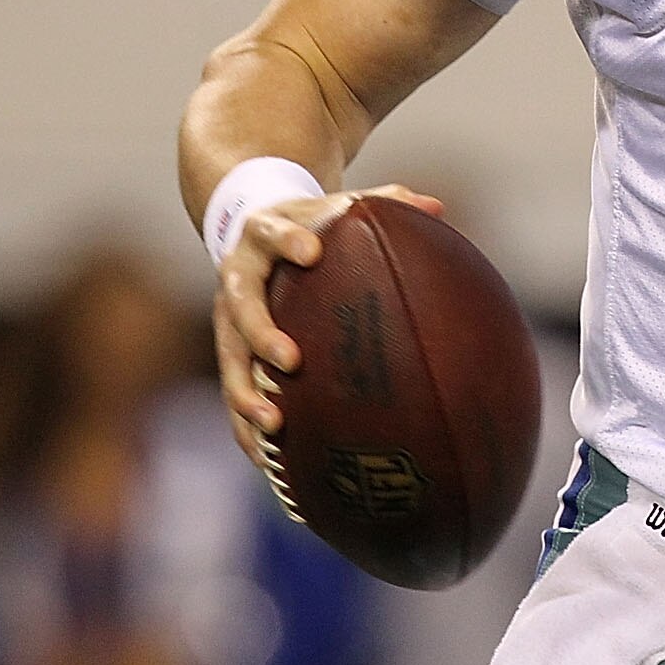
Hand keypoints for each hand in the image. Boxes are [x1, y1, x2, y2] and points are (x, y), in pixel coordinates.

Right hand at [211, 183, 442, 470]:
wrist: (253, 229)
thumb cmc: (314, 222)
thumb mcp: (342, 206)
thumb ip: (387, 202)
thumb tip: (437, 208)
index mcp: (265, 235)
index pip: (273, 233)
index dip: (288, 241)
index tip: (312, 252)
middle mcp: (237, 278)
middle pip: (241, 306)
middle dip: (262, 333)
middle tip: (290, 360)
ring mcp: (228, 319)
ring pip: (229, 359)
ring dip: (247, 392)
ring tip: (273, 423)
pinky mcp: (230, 352)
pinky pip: (233, 393)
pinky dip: (247, 426)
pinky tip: (270, 461)